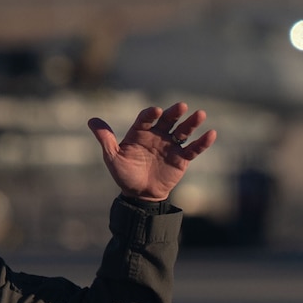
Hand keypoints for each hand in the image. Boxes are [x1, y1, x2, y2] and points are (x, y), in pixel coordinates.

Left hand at [89, 102, 216, 201]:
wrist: (140, 195)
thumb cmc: (125, 175)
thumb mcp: (112, 157)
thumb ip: (105, 139)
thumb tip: (91, 120)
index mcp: (141, 131)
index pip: (147, 118)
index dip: (151, 114)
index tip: (155, 112)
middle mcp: (157, 134)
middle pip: (168, 120)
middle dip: (174, 113)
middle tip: (181, 106)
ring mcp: (171, 145)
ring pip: (183, 130)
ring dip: (192, 123)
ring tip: (200, 114)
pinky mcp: (182, 158)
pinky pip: (193, 148)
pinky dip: (202, 142)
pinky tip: (211, 133)